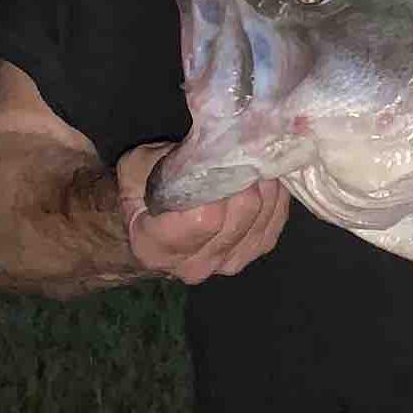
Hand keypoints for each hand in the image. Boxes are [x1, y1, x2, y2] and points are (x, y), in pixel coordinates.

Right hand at [114, 142, 289, 284]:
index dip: (220, 186)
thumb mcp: (137, 168)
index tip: (223, 158)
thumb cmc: (138, 192)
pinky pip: (274, 224)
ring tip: (256, 160)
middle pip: (240, 217)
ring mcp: (225, 264)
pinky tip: (266, 179)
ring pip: (261, 220)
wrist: (148, 226)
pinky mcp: (250, 255)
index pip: (206, 219)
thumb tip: (213, 147)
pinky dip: (275, 199)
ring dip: (264, 187)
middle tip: (246, 151)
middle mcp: (193, 265)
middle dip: (246, 180)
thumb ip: (171, 164)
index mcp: (155, 247)